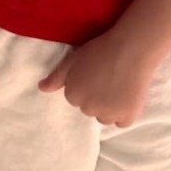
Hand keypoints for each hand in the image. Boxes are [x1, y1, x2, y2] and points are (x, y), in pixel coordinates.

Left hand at [37, 28, 160, 125]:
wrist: (130, 48)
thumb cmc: (100, 50)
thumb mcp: (73, 59)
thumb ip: (56, 77)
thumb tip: (41, 88)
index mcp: (73, 95)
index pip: (77, 97)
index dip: (88, 84)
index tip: (97, 73)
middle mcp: (87, 109)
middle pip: (91, 108)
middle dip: (98, 97)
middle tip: (110, 77)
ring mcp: (108, 115)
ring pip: (106, 116)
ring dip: (111, 107)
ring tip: (120, 85)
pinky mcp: (127, 117)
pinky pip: (123, 122)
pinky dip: (126, 113)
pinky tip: (129, 95)